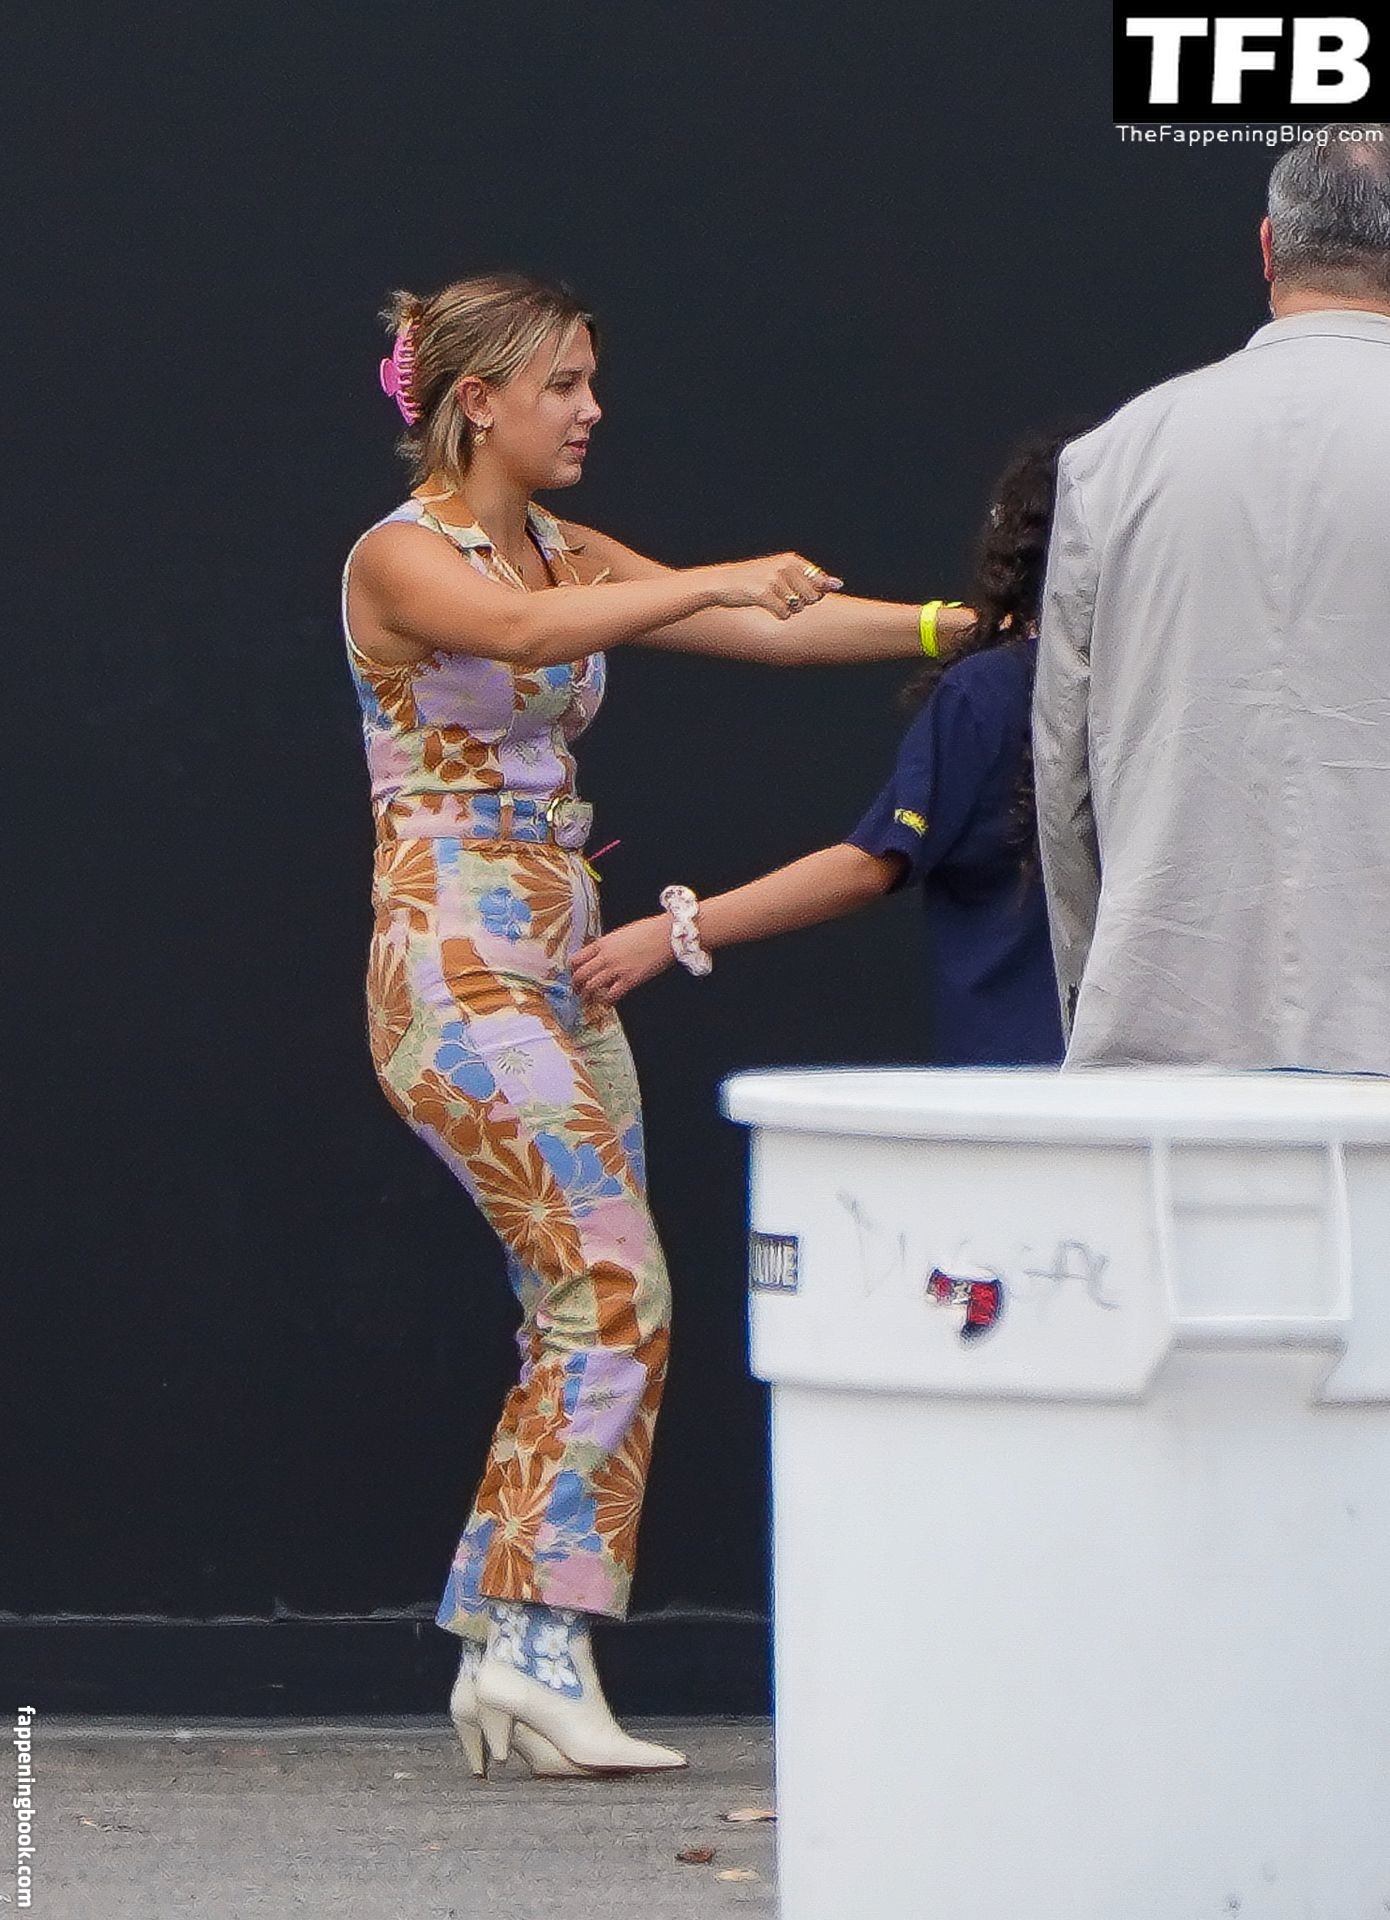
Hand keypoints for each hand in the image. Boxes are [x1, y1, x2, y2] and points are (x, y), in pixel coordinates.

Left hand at [572, 916, 675, 1003]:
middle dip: (576, 986)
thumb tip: (602, 954)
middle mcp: (605, 957)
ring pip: (591, 987)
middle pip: (580, 975)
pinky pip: (611, 995)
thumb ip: (608, 945)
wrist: (666, 934)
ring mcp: (616, 969)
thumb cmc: (648, 930)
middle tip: (577, 990)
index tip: (574, 974)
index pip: (576, 959)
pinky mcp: (629, 980)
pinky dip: (607, 1001)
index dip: (572, 970)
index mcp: (602, 943)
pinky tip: (608, 1001)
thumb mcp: (621, 933)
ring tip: (588, 999)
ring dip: (587, 995)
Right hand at [703, 553, 843, 618]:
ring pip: (798, 608)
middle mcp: (784, 566)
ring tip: (771, 600)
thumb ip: (810, 578)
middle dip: (801, 603)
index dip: (811, 593)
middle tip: (780, 596)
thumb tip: (840, 584)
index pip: (818, 581)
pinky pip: (784, 614)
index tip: (794, 591)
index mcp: (791, 559)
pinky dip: (777, 615)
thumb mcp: (781, 572)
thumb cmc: (754, 580)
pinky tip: (765, 607)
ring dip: (787, 610)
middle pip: (812, 597)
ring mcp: (774, 579)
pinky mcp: (764, 593)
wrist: (721, 583)